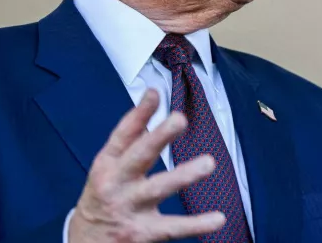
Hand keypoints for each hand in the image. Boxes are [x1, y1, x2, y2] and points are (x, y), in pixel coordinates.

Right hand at [68, 89, 224, 241]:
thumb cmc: (103, 198)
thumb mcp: (108, 167)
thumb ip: (131, 136)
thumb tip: (152, 100)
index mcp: (107, 165)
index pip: (123, 135)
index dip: (139, 114)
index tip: (155, 94)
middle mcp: (116, 184)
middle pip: (138, 157)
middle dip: (158, 138)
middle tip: (179, 119)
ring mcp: (128, 209)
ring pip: (158, 189)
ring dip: (183, 175)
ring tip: (209, 163)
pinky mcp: (141, 233)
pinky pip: (173, 228)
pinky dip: (196, 224)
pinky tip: (219, 218)